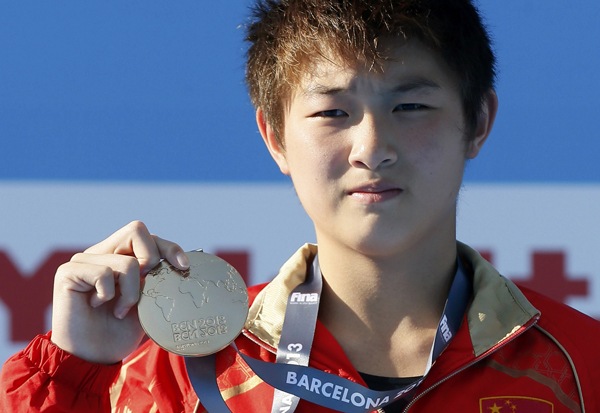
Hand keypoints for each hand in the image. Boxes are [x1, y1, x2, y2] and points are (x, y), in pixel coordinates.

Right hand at [50, 221, 189, 363]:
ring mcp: (84, 260)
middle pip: (136, 230)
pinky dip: (108, 296)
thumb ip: (158, 280)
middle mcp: (102, 253)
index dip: (169, 248)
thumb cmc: (119, 332)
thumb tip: (183, 263)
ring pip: (127, 262)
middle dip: (151, 259)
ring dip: (131, 293)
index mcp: (121, 256)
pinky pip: (103, 274)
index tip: (184, 267)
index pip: (148, 237)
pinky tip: (97, 306)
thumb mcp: (148, 302)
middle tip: (145, 287)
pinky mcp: (68, 271)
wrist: (93, 358)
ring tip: (119, 311)